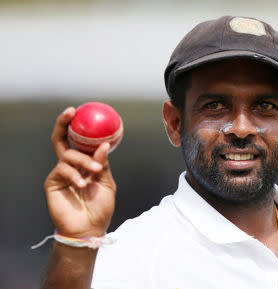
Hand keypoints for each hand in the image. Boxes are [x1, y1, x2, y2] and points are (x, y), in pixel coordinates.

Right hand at [44, 107, 115, 237]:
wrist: (89, 228)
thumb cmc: (100, 207)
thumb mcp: (107, 182)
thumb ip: (103, 163)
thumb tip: (104, 144)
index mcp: (85, 164)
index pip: (79, 142)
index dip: (78, 127)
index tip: (82, 111)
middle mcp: (71, 165)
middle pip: (62, 140)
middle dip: (63, 123)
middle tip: (70, 112)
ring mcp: (61, 173)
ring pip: (69, 155)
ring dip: (85, 161)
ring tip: (95, 171)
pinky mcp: (52, 182)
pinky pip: (62, 169)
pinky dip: (75, 175)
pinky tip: (83, 184)